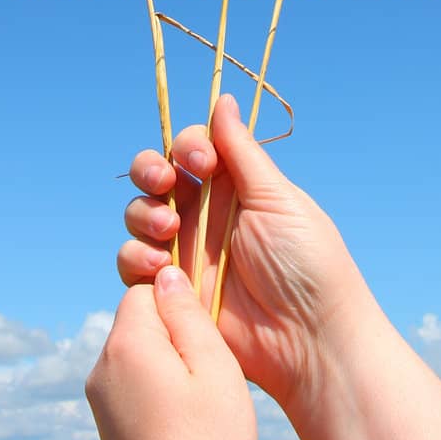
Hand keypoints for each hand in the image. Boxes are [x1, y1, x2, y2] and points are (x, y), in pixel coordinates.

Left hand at [85, 263, 256, 439]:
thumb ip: (190, 315)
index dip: (184, 303)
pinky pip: (135, 390)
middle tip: (214, 378)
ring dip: (172, 370)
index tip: (211, 338)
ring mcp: (100, 402)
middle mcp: (101, 368)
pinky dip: (163, 398)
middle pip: (141, 323)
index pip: (148, 289)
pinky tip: (189, 433)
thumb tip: (168, 275)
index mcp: (126, 343)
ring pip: (140, 358)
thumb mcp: (216, 371)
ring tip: (204, 411)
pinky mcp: (107, 430)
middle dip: (177, 338)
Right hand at [118, 94, 373, 415]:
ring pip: (138, 216)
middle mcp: (206, 215)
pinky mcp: (171, 292)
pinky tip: (160, 270)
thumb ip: (242, 152)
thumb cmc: (308, 266)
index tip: (202, 162)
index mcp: (235, 188)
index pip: (191, 149)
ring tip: (167, 232)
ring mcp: (186, 253)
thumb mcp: (278, 201)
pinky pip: (132, 265)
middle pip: (154, 176)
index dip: (186, 146)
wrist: (309, 341)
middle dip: (148, 171)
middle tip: (164, 184)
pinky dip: (135, 258)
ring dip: (142, 215)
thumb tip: (222, 98)